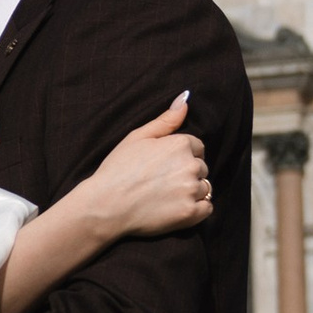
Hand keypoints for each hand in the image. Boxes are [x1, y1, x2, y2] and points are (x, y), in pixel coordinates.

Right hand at [81, 89, 210, 243]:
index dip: (181, 156)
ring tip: (166, 196)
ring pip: (204, 187)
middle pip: (201, 167)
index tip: (164, 166)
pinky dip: (196, 209)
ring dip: (191, 191)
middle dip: (186, 173)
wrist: (105, 205)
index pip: (197, 147)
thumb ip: (166, 120)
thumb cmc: (118, 169)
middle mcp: (190, 165)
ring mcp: (191, 190)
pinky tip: (175, 208)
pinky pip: (207, 207)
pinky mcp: (190, 213)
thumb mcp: (138, 137)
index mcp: (180, 144)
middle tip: (161, 182)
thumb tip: (186, 98)